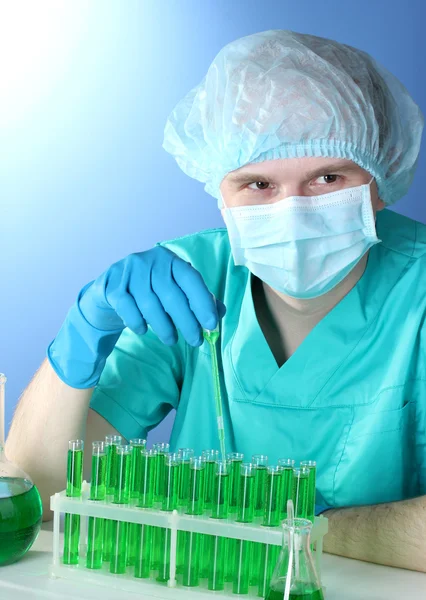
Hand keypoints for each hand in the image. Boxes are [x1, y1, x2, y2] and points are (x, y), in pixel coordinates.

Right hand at [48, 246, 225, 387]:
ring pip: (150, 304)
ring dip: (163, 327)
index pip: (190, 278)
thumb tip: (219, 313)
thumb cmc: (150, 292)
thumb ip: (197, 300)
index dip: (203, 302)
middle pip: (171, 294)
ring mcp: (128, 271)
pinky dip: (137, 322)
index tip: (211, 325)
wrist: (110, 292)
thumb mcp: (175, 292)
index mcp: (170, 260)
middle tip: (196, 341)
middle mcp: (150, 261)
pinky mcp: (112, 285)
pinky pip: (127, 308)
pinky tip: (143, 331)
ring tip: (171, 340)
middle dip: (186, 321)